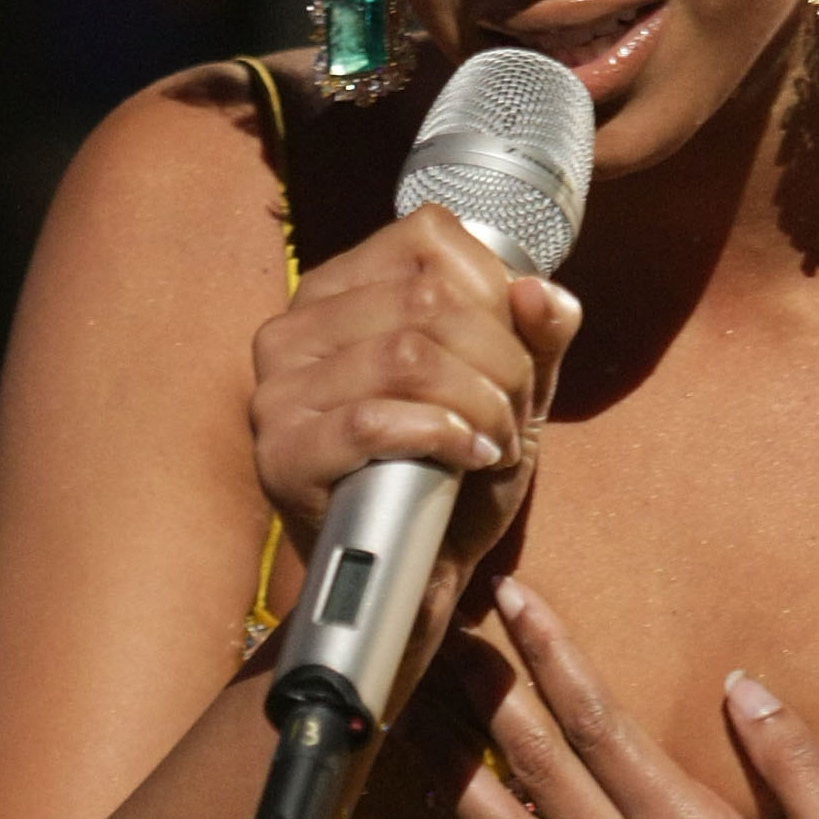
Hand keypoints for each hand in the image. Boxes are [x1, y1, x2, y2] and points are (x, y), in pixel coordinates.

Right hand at [249, 203, 579, 581]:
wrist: (411, 579)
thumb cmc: (453, 477)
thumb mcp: (509, 394)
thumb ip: (536, 337)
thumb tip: (541, 291)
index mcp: (340, 290)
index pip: (430, 238)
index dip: (497, 295)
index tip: (513, 357)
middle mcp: (294, 328)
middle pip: (427, 300)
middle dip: (499, 361)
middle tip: (511, 415)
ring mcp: (277, 392)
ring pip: (406, 355)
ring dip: (479, 403)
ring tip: (492, 443)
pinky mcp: (281, 454)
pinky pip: (372, 420)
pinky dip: (440, 436)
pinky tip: (465, 459)